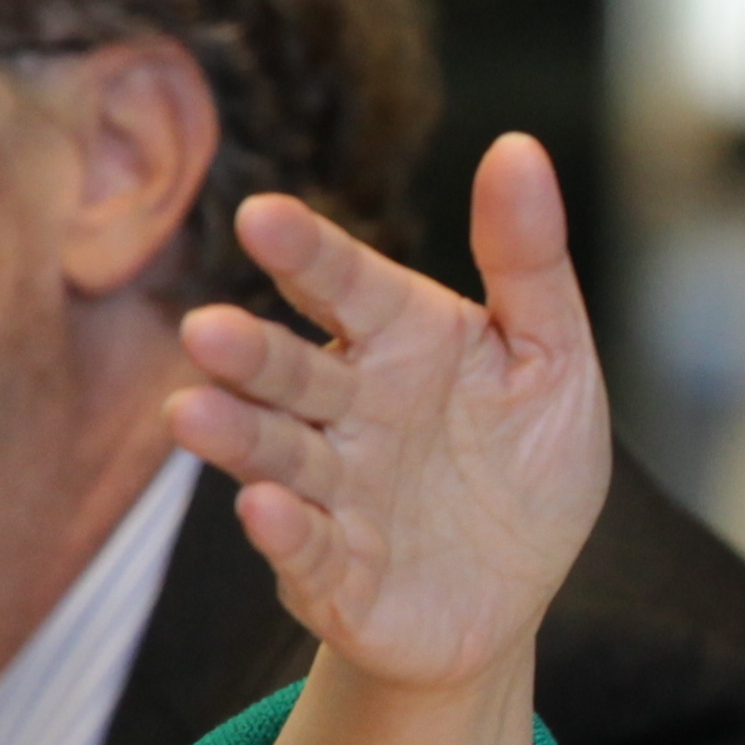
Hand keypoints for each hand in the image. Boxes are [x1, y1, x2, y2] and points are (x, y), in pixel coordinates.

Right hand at [168, 132, 609, 690]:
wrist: (511, 597)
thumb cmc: (524, 464)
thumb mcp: (552, 358)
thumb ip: (528, 261)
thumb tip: (518, 147)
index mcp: (399, 340)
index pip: (346, 284)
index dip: (306, 255)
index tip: (263, 218)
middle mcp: (349, 408)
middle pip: (290, 371)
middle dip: (248, 354)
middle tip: (207, 331)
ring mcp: (333, 492)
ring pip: (275, 456)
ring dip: (235, 437)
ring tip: (192, 415)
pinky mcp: (333, 574)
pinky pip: (306, 550)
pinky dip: (283, 531)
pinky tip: (264, 508)